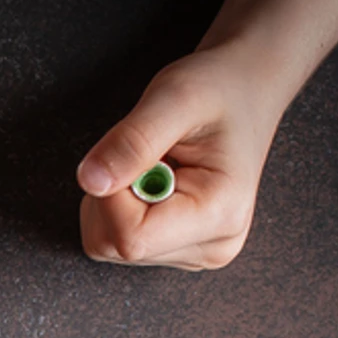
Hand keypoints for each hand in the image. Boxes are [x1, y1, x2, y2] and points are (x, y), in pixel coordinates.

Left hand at [75, 48, 278, 270]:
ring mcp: (196, 250)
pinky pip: (116, 239)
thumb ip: (131, 142)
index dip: (110, 195)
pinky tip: (153, 178)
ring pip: (109, 245)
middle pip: (114, 246)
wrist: (247, 87)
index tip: (132, 154)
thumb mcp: (175, 97)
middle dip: (110, 196)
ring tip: (156, 163)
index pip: (130, 237)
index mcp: (220, 215)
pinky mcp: (178, 245)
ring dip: (113, 199)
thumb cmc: (222, 88)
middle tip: (147, 155)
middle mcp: (213, 245)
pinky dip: (118, 206)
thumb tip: (90, 182)